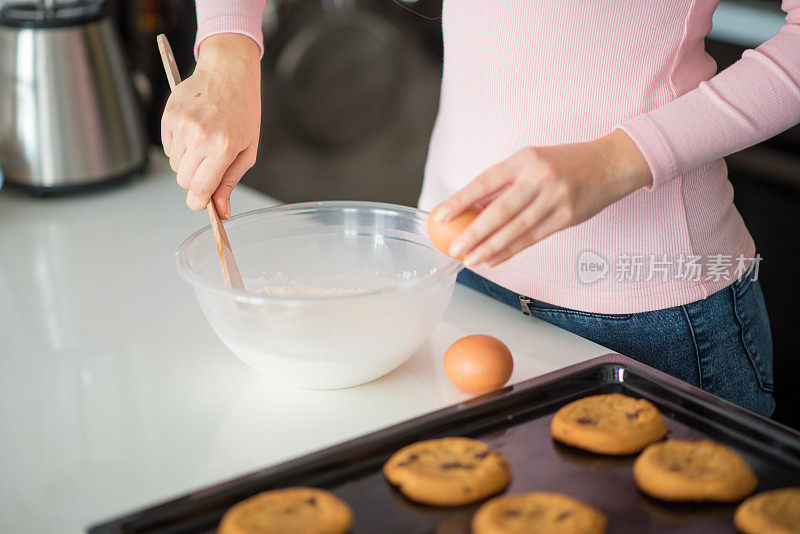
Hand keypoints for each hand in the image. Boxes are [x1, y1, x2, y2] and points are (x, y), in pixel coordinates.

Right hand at [161, 34, 261, 218]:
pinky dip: (179, 147)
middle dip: (196, 181)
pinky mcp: (169, 116)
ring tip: (204, 143)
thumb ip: (230, 183)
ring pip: (175, 166)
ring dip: (188, 162)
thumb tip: (221, 212)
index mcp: (223, 147)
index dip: (199, 202)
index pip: (200, 189)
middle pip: (184, 181)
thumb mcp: (246, 151)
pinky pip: (167, 148)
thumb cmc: (243, 111)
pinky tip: (194, 132)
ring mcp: (182, 125)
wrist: (229, 73)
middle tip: (210, 166)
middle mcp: (200, 136)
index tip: (202, 203)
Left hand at [435, 129, 651, 267]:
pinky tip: (494, 260)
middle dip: (473, 233)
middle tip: (454, 248)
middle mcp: (539, 178)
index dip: (461, 200)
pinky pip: (533, 239)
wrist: (611, 163)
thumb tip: (470, 209)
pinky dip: (511, 251)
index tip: (440, 216)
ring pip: (516, 230)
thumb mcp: (533, 161)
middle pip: (500, 211)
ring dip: (490, 248)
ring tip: (470, 260)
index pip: (485, 181)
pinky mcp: (567, 218)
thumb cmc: (565, 163)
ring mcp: (555, 199)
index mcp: (525, 159)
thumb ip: (505, 183)